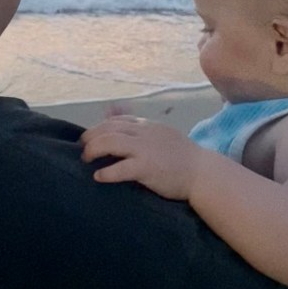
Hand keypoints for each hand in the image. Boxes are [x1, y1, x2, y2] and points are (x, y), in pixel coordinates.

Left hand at [80, 116, 199, 200]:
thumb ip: (140, 126)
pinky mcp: (147, 167)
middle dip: (91, 137)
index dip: (99, 128)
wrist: (204, 173)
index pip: (116, 120)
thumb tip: (114, 111)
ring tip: (87, 159)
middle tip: (83, 149)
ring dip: (93, 150)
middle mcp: (144, 133)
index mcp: (147, 125)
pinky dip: (106, 172)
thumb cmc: (183, 157)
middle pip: (108, 128)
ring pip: (110, 142)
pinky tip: (99, 176)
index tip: (90, 138)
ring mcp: (145, 149)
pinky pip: (121, 168)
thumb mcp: (162, 133)